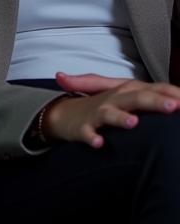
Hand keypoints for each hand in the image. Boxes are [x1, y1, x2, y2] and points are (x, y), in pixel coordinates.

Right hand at [41, 73, 179, 147]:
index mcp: (127, 90)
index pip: (152, 89)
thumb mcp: (127, 96)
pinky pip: (87, 132)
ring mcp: (98, 113)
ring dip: (121, 118)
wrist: (64, 112)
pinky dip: (92, 137)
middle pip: (136, 98)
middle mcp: (114, 99)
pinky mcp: (83, 127)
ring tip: (134, 123)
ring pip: (110, 114)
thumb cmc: (103, 104)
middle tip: (173, 107)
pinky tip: (99, 143)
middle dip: (154, 102)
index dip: (170, 94)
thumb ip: (151, 96)